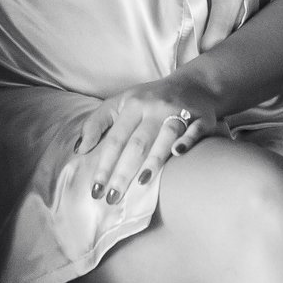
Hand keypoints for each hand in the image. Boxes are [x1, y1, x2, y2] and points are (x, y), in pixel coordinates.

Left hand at [74, 76, 224, 204]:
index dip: (104, 165)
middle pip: (137, 144)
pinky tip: (178, 154)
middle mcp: (154, 108)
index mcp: (133, 105)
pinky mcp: (202, 118)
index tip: (95, 189)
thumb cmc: (150, 99)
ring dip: (153, 161)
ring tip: (141, 184)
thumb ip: (97, 123)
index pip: (115, 139)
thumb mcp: (120, 103)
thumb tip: (80, 150)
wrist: (194, 84)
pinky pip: (194, 130)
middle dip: (123, 172)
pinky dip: (187, 140)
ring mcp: (179, 111)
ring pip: (164, 138)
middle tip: (112, 198)